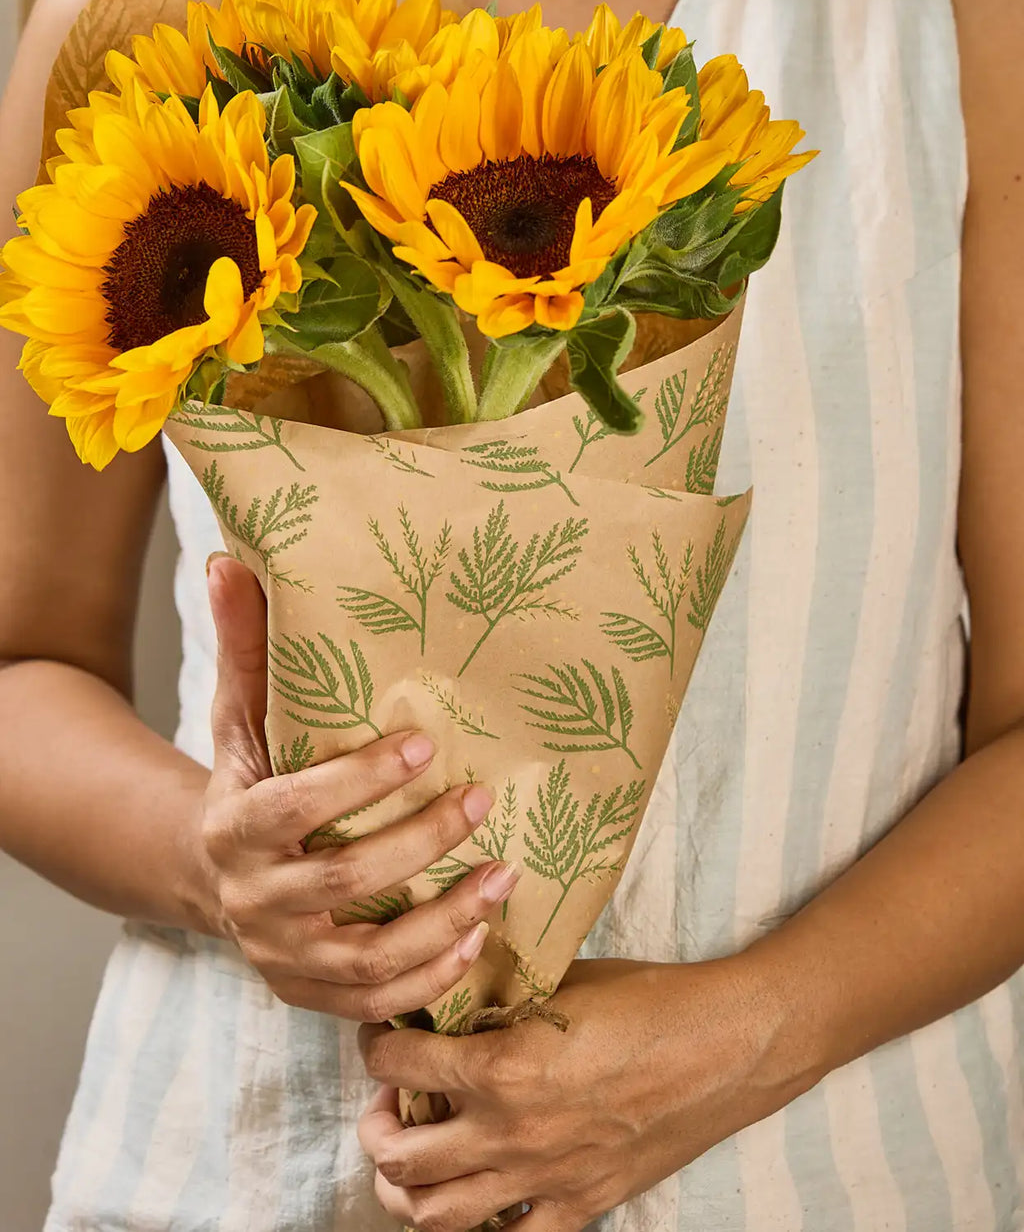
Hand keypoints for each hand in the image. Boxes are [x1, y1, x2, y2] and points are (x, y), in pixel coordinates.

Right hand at [198, 555, 518, 1021]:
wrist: (214, 874)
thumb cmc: (248, 779)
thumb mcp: (241, 715)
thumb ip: (245, 646)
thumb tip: (232, 557)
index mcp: (235, 827)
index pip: (298, 806)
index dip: (363, 780)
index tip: (426, 743)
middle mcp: (255, 901)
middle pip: (346, 882)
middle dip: (422, 842)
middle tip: (482, 799)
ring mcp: (283, 957)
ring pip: (369, 958)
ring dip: (444, 920)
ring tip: (503, 875)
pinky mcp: (310, 996)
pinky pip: (375, 1004)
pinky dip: (432, 979)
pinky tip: (481, 940)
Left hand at [357, 957, 808, 1231]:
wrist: (726, 1045)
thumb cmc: (649, 999)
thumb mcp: (560, 982)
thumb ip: (500, 1000)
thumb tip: (453, 999)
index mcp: (503, 1066)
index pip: (398, 1064)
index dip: (378, 1044)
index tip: (383, 1036)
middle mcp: (511, 1132)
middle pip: (399, 1154)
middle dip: (375, 1126)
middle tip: (385, 1103)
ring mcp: (543, 1179)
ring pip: (434, 1215)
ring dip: (408, 1187)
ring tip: (413, 1158)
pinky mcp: (580, 1206)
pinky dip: (478, 1224)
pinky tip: (476, 1193)